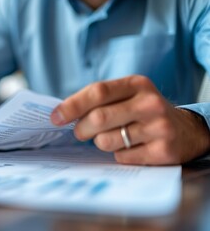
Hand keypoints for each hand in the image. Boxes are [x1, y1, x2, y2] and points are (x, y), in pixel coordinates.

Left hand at [50, 75, 209, 164]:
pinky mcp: (163, 151)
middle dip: (81, 129)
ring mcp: (159, 127)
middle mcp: (150, 103)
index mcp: (136, 84)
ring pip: (106, 141)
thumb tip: (60, 114)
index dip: (72, 105)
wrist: (186, 130)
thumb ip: (98, 100)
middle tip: (80, 132)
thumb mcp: (127, 96)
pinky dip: (118, 156)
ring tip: (113, 138)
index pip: (97, 91)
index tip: (56, 117)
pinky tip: (131, 148)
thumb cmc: (143, 112)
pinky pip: (122, 158)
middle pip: (98, 118)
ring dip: (101, 143)